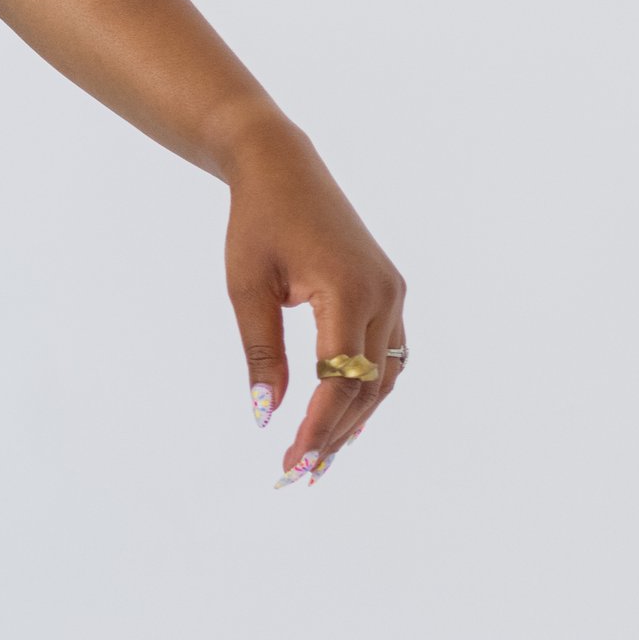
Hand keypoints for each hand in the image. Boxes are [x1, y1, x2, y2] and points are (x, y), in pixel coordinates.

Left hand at [224, 124, 408, 482]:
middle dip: (334, 433)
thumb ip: (260, 352)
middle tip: (301, 472)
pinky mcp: (390, 291)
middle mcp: (381, 294)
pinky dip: (367, 388)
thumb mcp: (246, 287)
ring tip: (322, 456)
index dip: (317, 426)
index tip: (291, 461)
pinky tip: (343, 417)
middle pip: (365, 386)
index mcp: (345, 290)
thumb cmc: (256, 222)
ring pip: (383, 376)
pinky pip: (387, 355)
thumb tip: (265, 413)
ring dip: (355, 418)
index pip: (338, 379)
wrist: (283, 167)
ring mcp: (392, 293)